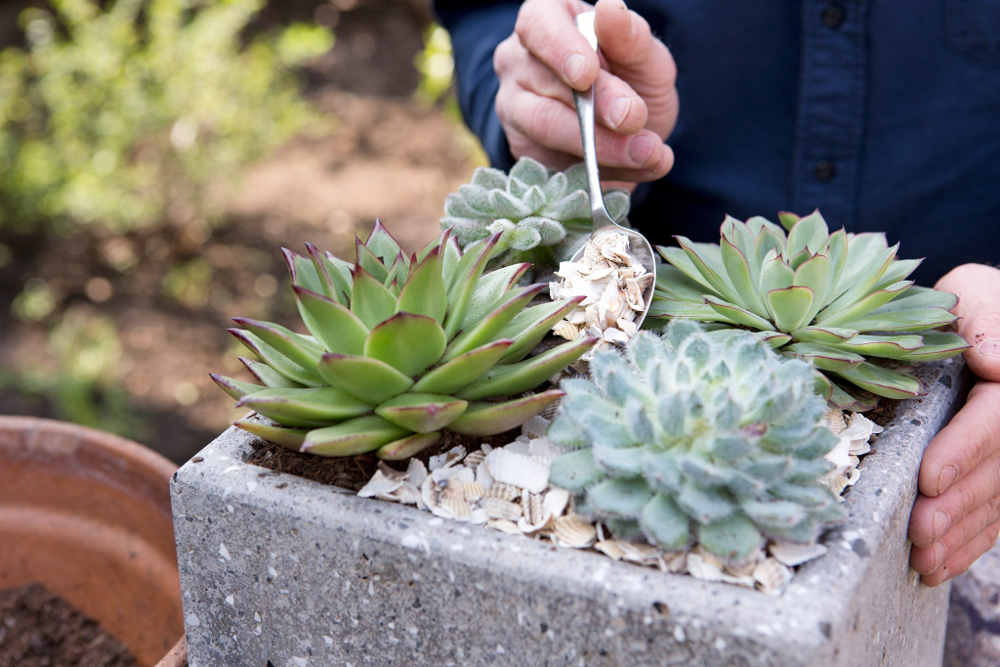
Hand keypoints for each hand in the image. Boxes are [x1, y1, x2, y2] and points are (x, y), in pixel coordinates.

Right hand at [493, 0, 677, 186]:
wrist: (625, 132)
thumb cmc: (629, 79)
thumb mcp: (643, 57)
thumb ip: (632, 38)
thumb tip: (610, 8)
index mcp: (545, 20)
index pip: (539, 25)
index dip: (562, 49)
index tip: (588, 74)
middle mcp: (518, 60)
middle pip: (548, 82)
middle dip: (596, 106)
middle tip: (634, 118)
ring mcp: (514, 107)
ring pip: (545, 125)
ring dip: (601, 144)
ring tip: (646, 152)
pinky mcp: (521, 151)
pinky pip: (552, 163)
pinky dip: (597, 173)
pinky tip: (630, 174)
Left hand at [909, 263, 999, 585]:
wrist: (990, 327)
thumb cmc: (973, 306)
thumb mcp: (974, 292)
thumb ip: (982, 316)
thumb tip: (992, 360)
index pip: (998, 420)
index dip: (964, 450)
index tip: (927, 478)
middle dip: (959, 506)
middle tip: (917, 533)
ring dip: (965, 536)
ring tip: (923, 561)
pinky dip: (973, 541)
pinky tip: (941, 564)